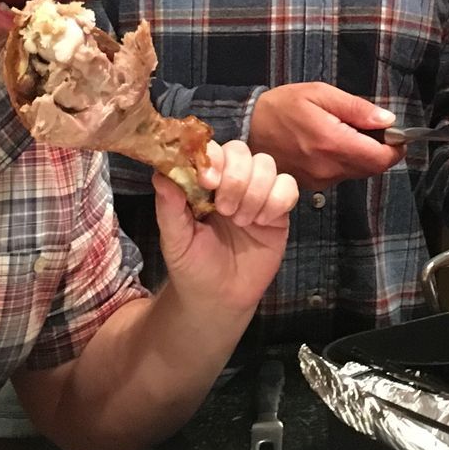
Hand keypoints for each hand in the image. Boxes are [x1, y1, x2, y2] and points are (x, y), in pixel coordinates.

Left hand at [157, 140, 296, 314]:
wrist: (219, 299)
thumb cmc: (192, 266)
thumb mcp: (175, 240)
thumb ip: (169, 208)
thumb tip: (160, 175)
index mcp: (203, 183)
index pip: (211, 150)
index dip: (213, 159)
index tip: (207, 182)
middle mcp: (231, 182)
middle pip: (242, 151)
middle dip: (235, 177)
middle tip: (225, 210)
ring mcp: (257, 194)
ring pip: (267, 165)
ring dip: (255, 191)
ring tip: (241, 221)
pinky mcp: (278, 211)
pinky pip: (288, 187)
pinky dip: (277, 200)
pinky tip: (262, 222)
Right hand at [247, 82, 402, 190]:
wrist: (247, 128)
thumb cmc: (281, 107)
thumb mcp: (319, 94)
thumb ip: (356, 108)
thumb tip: (387, 121)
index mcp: (332, 143)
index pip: (380, 158)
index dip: (395, 148)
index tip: (395, 134)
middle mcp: (328, 168)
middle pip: (372, 168)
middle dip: (379, 150)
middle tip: (368, 128)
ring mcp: (319, 181)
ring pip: (357, 172)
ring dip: (361, 156)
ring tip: (344, 132)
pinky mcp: (312, 186)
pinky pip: (341, 175)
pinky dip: (345, 161)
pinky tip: (331, 144)